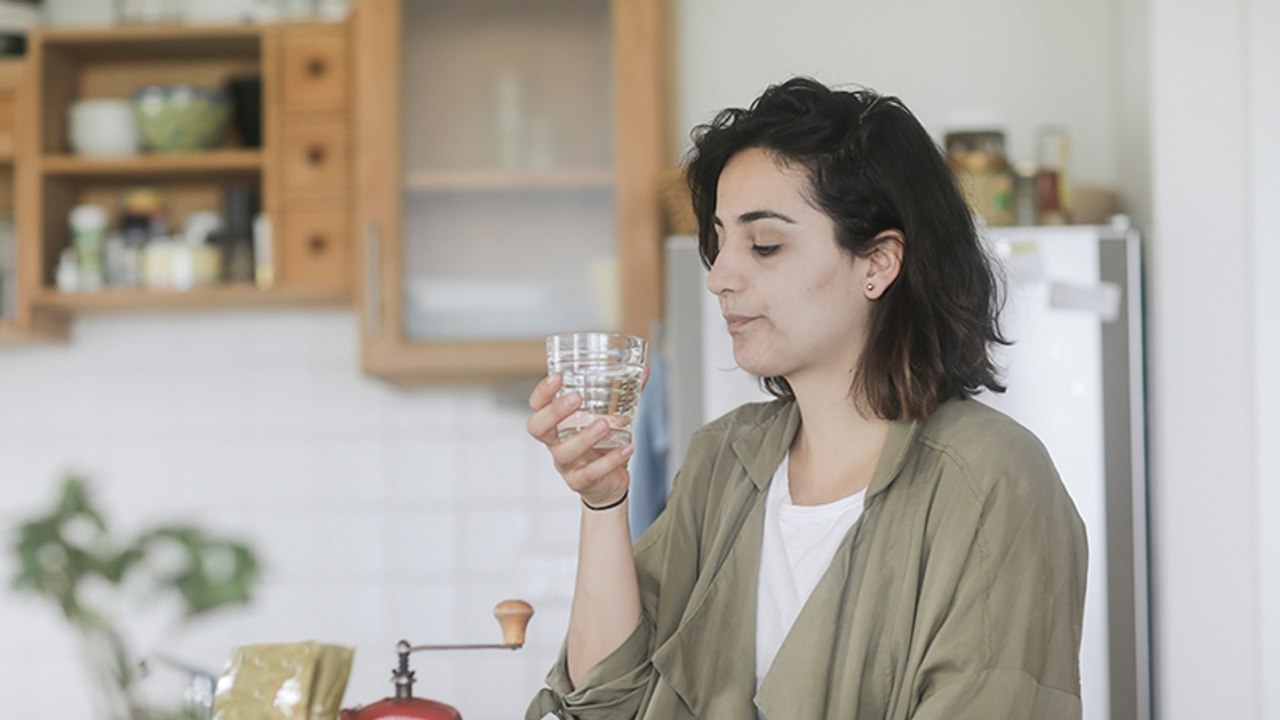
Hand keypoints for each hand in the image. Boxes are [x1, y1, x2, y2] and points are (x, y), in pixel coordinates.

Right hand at [526, 371, 643, 507]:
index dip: (543, 392)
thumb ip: (625, 393)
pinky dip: (610, 460)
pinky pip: (591, 473)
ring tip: (605, 424)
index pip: (538, 405)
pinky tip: (627, 448)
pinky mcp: (582, 481)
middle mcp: (556, 443)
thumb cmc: (603, 445)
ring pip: (565, 452)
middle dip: (555, 412)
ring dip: (584, 437)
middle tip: (576, 398)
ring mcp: (567, 464)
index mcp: (558, 423)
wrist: (609, 483)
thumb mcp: (611, 416)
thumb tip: (645, 369)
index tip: (558, 376)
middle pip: (538, 428)